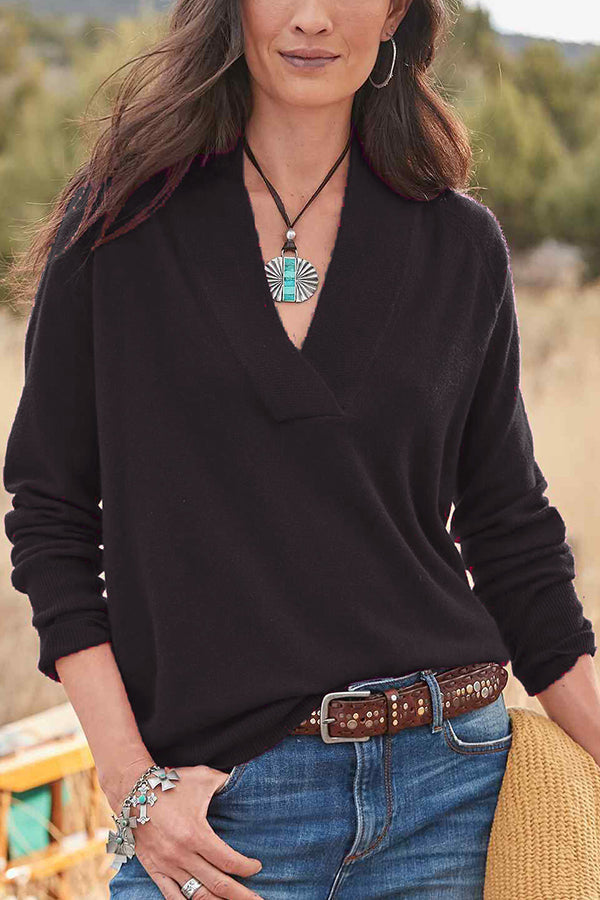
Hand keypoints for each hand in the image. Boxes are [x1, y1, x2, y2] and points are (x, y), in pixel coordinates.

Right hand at [106, 763, 264, 898]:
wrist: (133, 791)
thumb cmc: (170, 783)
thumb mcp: (202, 777)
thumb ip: (225, 782)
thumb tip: (243, 782)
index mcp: (196, 834)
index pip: (228, 861)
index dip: (246, 867)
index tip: (257, 867)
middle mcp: (182, 855)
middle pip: (218, 884)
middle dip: (241, 895)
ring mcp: (167, 865)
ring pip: (197, 895)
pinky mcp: (155, 870)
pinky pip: (172, 897)